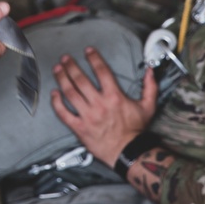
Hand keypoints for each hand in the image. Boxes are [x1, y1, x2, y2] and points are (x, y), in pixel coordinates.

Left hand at [51, 47, 157, 167]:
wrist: (129, 152)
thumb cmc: (136, 131)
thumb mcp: (147, 107)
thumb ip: (149, 87)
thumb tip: (150, 72)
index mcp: (114, 97)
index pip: (101, 71)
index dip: (94, 58)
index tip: (88, 51)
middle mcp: (99, 104)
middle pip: (81, 80)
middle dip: (71, 66)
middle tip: (65, 58)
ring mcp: (88, 116)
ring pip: (70, 93)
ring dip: (62, 79)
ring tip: (57, 69)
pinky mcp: (79, 128)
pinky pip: (64, 114)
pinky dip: (57, 103)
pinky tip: (54, 94)